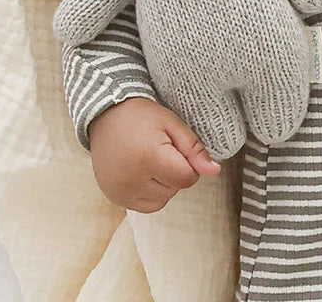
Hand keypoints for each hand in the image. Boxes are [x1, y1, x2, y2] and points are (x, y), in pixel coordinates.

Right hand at [87, 98, 221, 212]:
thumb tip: (214, 171)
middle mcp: (132, 179)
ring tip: (151, 161)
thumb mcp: (173, 124)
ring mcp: (120, 191)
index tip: (178, 149)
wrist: (107, 115)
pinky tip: (142, 173)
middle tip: (160, 150)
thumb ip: (195, 150)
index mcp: (149, 157)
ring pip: (161, 201)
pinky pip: (144, 206)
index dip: (189, 164)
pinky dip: (150, 194)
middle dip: (175, 173)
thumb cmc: (142, 117)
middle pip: (174, 190)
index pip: (186, 178)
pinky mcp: (114, 197)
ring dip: (163, 185)